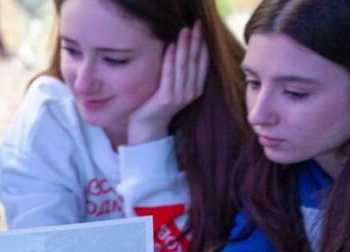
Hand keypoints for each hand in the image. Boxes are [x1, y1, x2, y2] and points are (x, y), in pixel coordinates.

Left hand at [127, 22, 208, 144]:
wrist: (147, 128)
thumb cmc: (158, 106)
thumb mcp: (174, 88)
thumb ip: (181, 74)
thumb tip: (182, 51)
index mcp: (196, 89)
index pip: (202, 63)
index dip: (202, 45)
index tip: (201, 30)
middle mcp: (191, 92)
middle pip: (194, 61)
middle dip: (195, 41)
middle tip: (196, 24)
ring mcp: (179, 96)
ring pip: (183, 66)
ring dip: (184, 46)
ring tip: (184, 31)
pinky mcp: (166, 98)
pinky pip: (169, 74)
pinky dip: (169, 59)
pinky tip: (170, 46)